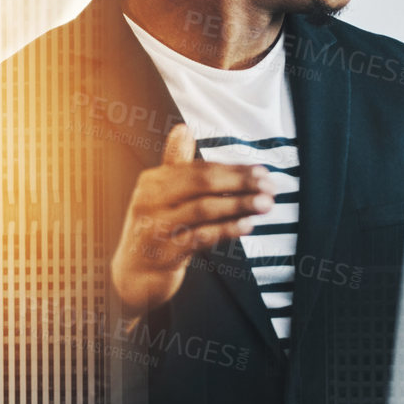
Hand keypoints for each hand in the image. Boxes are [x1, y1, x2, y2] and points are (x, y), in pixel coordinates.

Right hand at [110, 123, 278, 316]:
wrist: (134, 275)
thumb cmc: (155, 228)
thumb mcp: (160, 196)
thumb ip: (175, 164)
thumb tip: (183, 129)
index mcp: (152, 181)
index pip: (199, 169)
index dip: (233, 169)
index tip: (262, 172)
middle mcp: (150, 200)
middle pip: (201, 183)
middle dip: (240, 182)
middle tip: (269, 186)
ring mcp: (156, 227)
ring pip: (203, 209)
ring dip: (239, 205)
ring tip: (265, 204)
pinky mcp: (164, 253)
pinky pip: (201, 237)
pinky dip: (226, 230)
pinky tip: (247, 225)